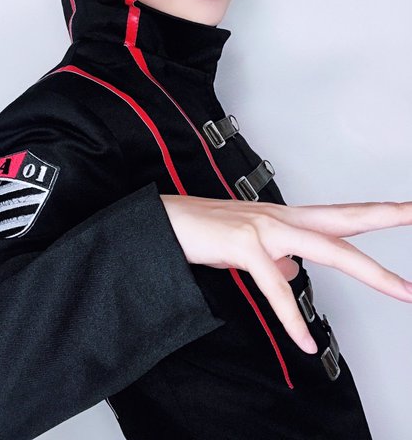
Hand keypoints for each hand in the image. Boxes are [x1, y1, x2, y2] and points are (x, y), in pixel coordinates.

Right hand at [160, 194, 411, 353]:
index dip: (377, 212)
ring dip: (368, 272)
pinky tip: (306, 340)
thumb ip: (277, 258)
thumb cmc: (203, 231)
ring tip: (401, 291)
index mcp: (284, 219)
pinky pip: (275, 287)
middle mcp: (280, 217)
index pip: (340, 215)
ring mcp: (264, 228)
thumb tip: (295, 273)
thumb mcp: (247, 246)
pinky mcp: (243, 245)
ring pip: (326, 249)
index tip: (408, 210)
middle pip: (345, 220)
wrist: (163, 221)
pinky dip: (292, 317)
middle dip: (388, 216)